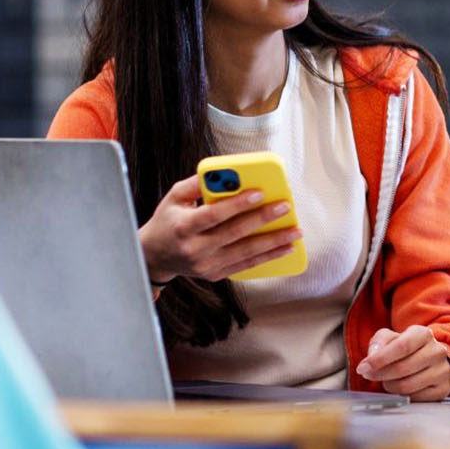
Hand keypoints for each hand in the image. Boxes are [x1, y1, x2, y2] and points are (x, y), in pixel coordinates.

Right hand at [138, 174, 300, 284]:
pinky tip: (284, 249)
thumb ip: (198, 183)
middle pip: (235, 234)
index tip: (259, 192)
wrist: (155, 256)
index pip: (214, 215)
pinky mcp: (215, 275)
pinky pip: (245, 266)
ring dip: (273, 242)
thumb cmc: (168, 220)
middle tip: (286, 207)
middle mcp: (195, 249)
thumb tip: (226, 173)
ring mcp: (206, 266)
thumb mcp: (175, 197)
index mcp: (184, 227)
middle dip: (263, 220)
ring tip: (294, 231)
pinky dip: (267, 257)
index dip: (237, 204)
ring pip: (245, 254)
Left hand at [358, 325, 449, 400]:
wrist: (431, 360)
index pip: (402, 346)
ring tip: (385, 380)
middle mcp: (437, 352)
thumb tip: (373, 355)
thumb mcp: (391, 337)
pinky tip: (398, 387)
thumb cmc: (407, 349)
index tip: (363, 367)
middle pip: (403, 368)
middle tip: (368, 375)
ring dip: (389, 385)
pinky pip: (415, 398)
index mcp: (423, 334)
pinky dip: (401, 395)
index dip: (380, 359)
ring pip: (408, 385)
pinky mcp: (443, 390)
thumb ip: (379, 341)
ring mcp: (442, 372)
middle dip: (380, 374)